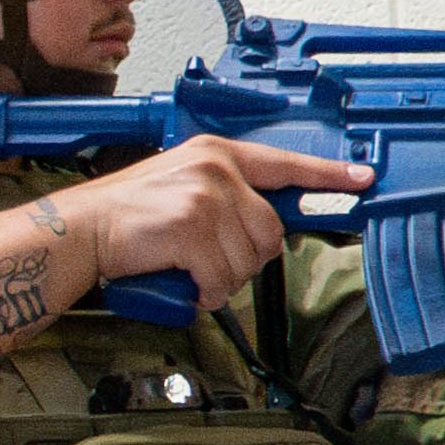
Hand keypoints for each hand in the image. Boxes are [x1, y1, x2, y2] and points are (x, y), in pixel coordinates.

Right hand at [44, 133, 364, 307]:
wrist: (82, 230)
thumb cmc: (127, 216)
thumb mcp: (183, 184)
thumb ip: (227, 195)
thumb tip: (265, 228)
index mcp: (218, 153)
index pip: (287, 163)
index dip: (329, 176)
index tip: (362, 179)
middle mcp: (217, 168)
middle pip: (270, 231)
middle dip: (244, 259)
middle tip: (208, 261)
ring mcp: (206, 196)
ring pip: (248, 260)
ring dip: (222, 279)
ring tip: (188, 268)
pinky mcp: (192, 226)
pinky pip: (222, 278)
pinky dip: (204, 291)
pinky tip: (182, 280)